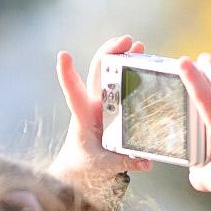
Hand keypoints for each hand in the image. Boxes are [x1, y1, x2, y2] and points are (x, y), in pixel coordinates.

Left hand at [50, 33, 154, 188]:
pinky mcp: (115, 110)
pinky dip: (133, 75)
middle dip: (111, 53)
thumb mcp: (104, 167)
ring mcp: (105, 105)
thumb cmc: (86, 166)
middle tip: (127, 41)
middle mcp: (93, 105)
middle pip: (98, 73)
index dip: (67, 75)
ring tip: (139, 46)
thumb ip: (124, 163)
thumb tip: (146, 162)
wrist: (81, 169)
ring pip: (112, 76)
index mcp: (84, 117)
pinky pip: (124, 89)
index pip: (74, 92)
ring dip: (124, 59)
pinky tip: (146, 64)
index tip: (64, 55)